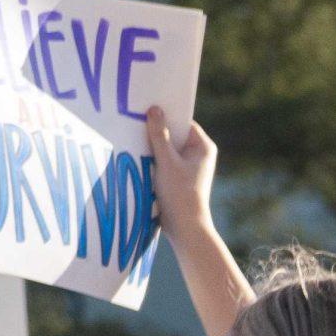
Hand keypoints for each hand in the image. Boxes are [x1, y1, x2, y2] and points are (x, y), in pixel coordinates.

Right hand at [146, 105, 217, 233]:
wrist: (185, 228)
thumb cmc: (180, 193)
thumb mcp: (167, 161)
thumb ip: (159, 135)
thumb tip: (154, 109)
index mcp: (203, 147)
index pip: (183, 122)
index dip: (166, 115)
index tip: (146, 107)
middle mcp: (198, 154)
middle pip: (173, 134)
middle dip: (156, 129)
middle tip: (134, 119)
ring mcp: (188, 166)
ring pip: (166, 148)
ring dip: (152, 145)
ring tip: (132, 136)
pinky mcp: (178, 177)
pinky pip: (163, 160)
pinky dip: (152, 158)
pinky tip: (136, 155)